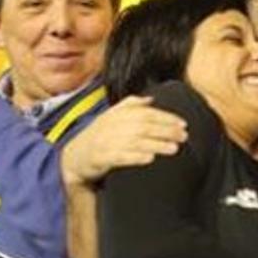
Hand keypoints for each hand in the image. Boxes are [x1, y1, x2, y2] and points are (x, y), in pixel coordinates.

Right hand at [61, 96, 186, 186]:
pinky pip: (120, 156)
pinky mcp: (101, 158)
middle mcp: (112, 125)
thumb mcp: (111, 117)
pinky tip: (150, 158)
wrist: (74, 158)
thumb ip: (130, 105)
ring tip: (174, 148)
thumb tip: (151, 98)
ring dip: (157, 144)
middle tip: (184, 136)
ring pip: (135, 141)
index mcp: (117, 114)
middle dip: (166, 130)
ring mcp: (106, 141)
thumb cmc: (98, 136)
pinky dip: (136, 157)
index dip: (166, 117)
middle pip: (144, 126)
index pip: (146, 113)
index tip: (183, 124)